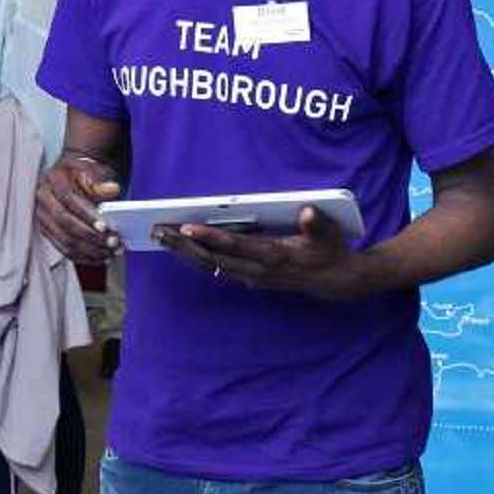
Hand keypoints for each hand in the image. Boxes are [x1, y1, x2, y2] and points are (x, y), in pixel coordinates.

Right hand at [36, 152, 122, 263]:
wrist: (75, 176)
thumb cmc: (85, 173)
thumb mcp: (94, 169)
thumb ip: (101, 181)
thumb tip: (111, 189)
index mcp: (54, 179)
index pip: (69, 199)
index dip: (87, 215)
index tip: (105, 227)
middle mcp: (44, 198)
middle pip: (65, 223)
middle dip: (91, 236)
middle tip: (112, 242)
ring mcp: (44, 217)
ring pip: (64, 240)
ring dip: (90, 250)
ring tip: (110, 252)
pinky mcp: (48, 232)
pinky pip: (64, 249)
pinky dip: (84, 256)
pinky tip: (101, 257)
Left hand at [157, 206, 377, 300]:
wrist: (335, 281)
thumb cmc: (329, 251)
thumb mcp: (330, 234)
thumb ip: (317, 223)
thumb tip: (307, 212)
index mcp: (274, 256)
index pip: (236, 246)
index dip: (211, 237)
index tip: (188, 228)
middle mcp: (258, 270)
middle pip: (213, 258)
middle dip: (184, 245)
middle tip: (158, 230)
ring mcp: (252, 276)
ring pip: (211, 265)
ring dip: (184, 252)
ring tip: (160, 236)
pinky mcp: (249, 277)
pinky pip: (217, 267)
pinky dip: (196, 257)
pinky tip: (180, 247)